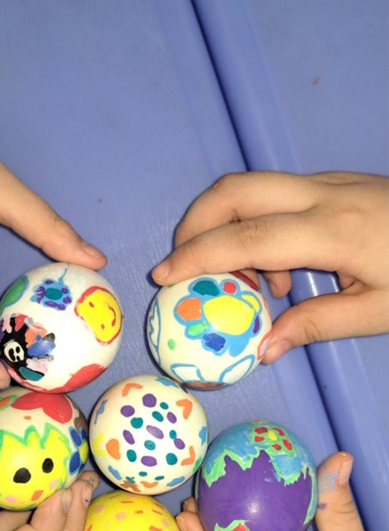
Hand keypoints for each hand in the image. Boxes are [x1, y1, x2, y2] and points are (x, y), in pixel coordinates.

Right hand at [152, 171, 388, 360]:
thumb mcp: (380, 311)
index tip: (163, 276)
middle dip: (194, 223)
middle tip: (180, 265)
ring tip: (246, 285)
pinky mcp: (334, 183)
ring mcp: (328, 182)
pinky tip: (282, 272)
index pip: (246, 236)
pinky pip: (276, 196)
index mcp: (334, 230)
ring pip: (252, 187)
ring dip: (226, 226)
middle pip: (235, 189)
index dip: (197, 255)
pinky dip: (256, 227)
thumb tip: (262, 348)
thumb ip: (316, 325)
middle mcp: (323, 195)